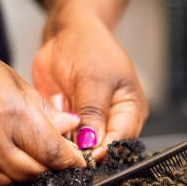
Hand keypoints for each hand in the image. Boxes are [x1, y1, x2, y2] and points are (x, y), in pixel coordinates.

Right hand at [0, 39, 85, 185]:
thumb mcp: (7, 78)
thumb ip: (42, 108)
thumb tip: (73, 126)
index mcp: (9, 114)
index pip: (55, 153)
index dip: (72, 162)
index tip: (82, 163)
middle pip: (39, 173)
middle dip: (52, 167)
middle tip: (54, 155)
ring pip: (18, 183)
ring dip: (28, 172)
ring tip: (22, 149)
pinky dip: (4, 176)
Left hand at [32, 16, 147, 160]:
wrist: (65, 32)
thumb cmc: (87, 47)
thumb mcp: (92, 79)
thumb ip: (93, 113)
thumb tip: (93, 144)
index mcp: (131, 111)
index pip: (121, 141)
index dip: (103, 151)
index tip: (84, 154)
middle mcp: (113, 121)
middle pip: (101, 149)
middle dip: (82, 145)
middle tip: (66, 128)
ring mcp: (91, 123)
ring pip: (80, 146)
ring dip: (66, 135)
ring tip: (62, 103)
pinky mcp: (71, 123)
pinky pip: (62, 137)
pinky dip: (55, 128)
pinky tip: (55, 103)